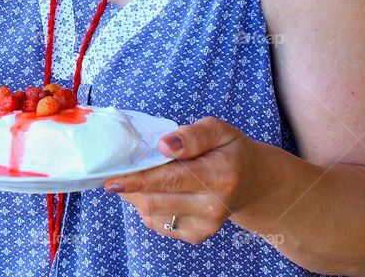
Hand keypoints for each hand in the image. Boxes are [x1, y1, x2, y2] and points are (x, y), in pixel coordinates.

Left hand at [103, 117, 264, 243]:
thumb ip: (192, 135)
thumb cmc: (230, 150)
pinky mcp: (196, 235)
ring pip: (152, 214)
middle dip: (129, 188)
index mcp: (220, 176)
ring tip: (138, 177)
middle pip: (156, 201)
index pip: (170, 179)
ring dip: (136, 196)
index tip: (112, 179)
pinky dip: (147, 205)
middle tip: (114, 172)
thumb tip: (163, 146)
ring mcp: (205, 226)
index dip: (138, 179)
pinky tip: (155, 190)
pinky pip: (158, 223)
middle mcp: (213, 207)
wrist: (252, 182)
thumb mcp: (218, 129)